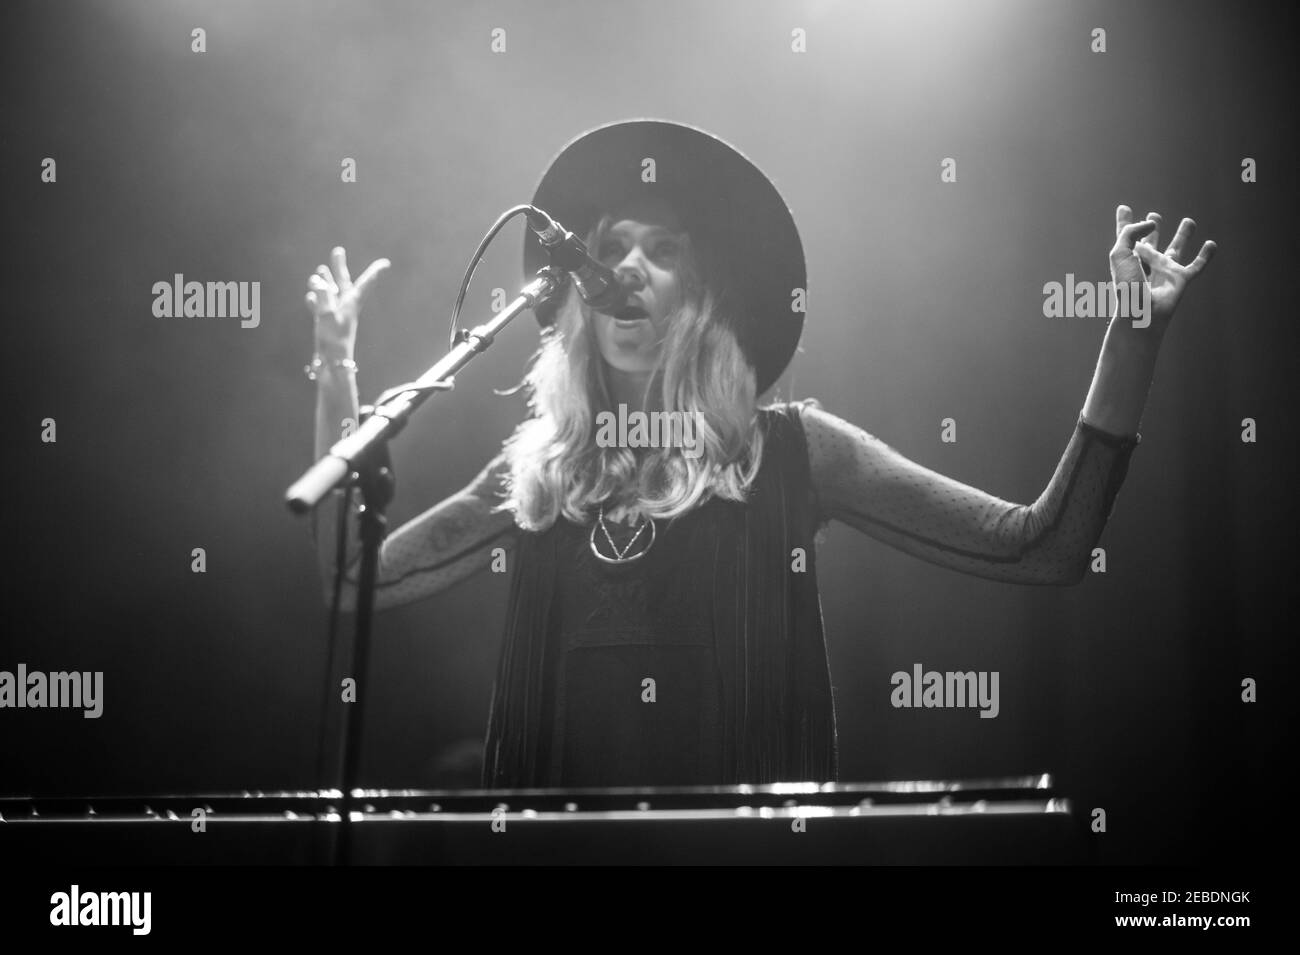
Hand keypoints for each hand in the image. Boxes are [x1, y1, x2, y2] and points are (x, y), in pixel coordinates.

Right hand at [304, 246, 389, 356]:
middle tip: (338, 251)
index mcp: (352, 305)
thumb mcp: (328, 317)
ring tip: (320, 270)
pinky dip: (314, 301)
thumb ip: (323, 297)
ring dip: (325, 282)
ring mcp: (335, 318)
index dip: (374, 272)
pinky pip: (319, 309)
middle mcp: (345, 309)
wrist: (333, 368)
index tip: (385, 263)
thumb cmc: (334, 344)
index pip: (364, 284)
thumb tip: (318, 280)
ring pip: (330, 294)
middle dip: (339, 267)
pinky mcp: (325, 327)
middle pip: (343, 283)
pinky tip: (309, 297)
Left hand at [1110, 205, 1215, 329]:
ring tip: (1189, 221)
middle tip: (1154, 215)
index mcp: (1129, 257)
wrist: (1142, 312)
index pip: (1126, 235)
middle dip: (1152, 228)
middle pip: (1151, 241)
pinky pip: (1197, 266)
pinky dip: (1206, 255)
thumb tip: (1151, 222)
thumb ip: (1130, 231)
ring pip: (1176, 249)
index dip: (1124, 222)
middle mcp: (1147, 262)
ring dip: (1183, 236)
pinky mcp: (1181, 279)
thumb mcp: (1119, 253)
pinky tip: (1211, 245)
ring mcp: (1165, 270)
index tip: (1123, 208)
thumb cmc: (1127, 285)